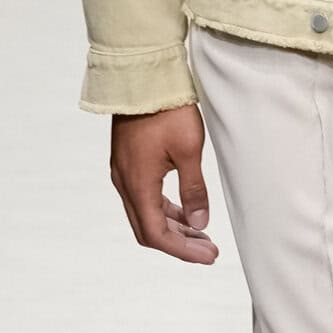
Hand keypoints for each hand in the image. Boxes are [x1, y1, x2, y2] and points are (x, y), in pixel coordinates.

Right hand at [109, 104, 218, 263]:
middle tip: (208, 250)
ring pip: (145, 214)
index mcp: (138, 184)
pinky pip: (143, 197)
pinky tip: (185, 211)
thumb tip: (200, 223)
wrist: (142, 77)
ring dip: (172, 227)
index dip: (182, 250)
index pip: (157, 234)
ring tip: (202, 235)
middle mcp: (125, 183)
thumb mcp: (189, 150)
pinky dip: (164, 210)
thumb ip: (193, 190)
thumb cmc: (167, 110)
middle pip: (148, 229)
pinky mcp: (128, 162)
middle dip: (178, 243)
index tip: (208, 256)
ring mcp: (124, 172)